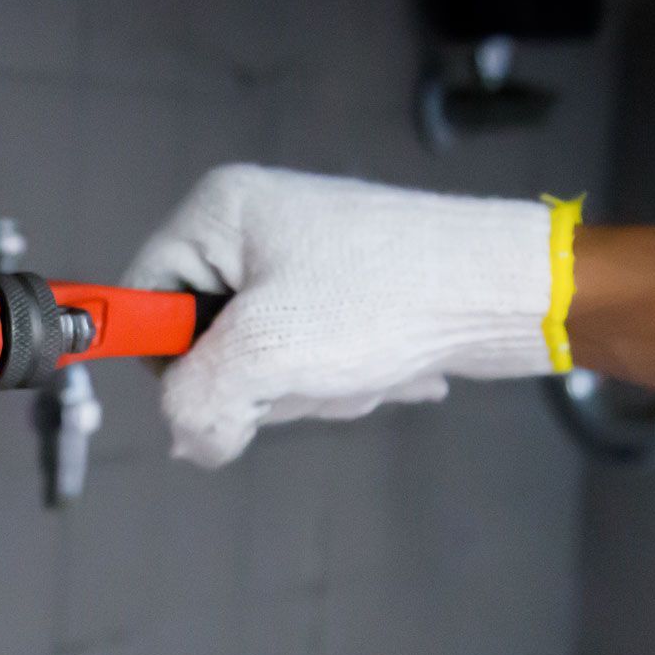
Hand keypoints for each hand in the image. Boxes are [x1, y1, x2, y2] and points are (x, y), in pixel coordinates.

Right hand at [124, 164, 563, 466]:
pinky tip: (385, 365)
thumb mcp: (264, 357)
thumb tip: (189, 441)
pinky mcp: (348, 288)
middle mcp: (254, 225)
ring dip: (304, 386)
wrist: (514, 291)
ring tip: (357, 370)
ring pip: (259, 357)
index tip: (216, 385)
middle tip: (305, 374)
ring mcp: (304, 256)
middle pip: (201, 337)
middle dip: (255, 379)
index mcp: (218, 213)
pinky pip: (308, 353)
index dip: (168, 357)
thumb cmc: (385, 302)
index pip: (141, 298)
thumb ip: (194, 403)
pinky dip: (340, 376)